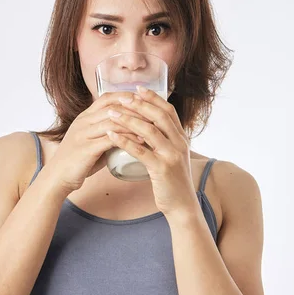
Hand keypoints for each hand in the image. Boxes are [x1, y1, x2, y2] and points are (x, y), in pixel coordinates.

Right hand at [44, 91, 154, 194]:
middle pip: (112, 106)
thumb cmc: (79, 161)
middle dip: (136, 107)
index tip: (145, 100)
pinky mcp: (85, 149)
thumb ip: (108, 134)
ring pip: (113, 121)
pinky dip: (128, 139)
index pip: (107, 98)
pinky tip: (141, 141)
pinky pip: (110, 139)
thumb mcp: (93, 141)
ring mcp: (83, 134)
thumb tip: (132, 131)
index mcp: (84, 117)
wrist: (57, 177)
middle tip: (155, 112)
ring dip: (134, 122)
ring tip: (152, 126)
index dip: (127, 96)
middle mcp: (83, 121)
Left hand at [106, 86, 198, 218]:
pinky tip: (111, 136)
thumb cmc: (172, 181)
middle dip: (139, 104)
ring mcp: (172, 155)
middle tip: (121, 97)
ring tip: (112, 113)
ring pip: (150, 130)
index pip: (168, 111)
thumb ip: (163, 142)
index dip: (153, 98)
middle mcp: (179, 143)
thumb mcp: (171, 157)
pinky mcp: (162, 169)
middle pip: (159, 116)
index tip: (137, 89)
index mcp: (181, 138)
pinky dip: (125, 141)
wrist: (182, 205)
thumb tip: (147, 127)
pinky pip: (141, 151)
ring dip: (129, 120)